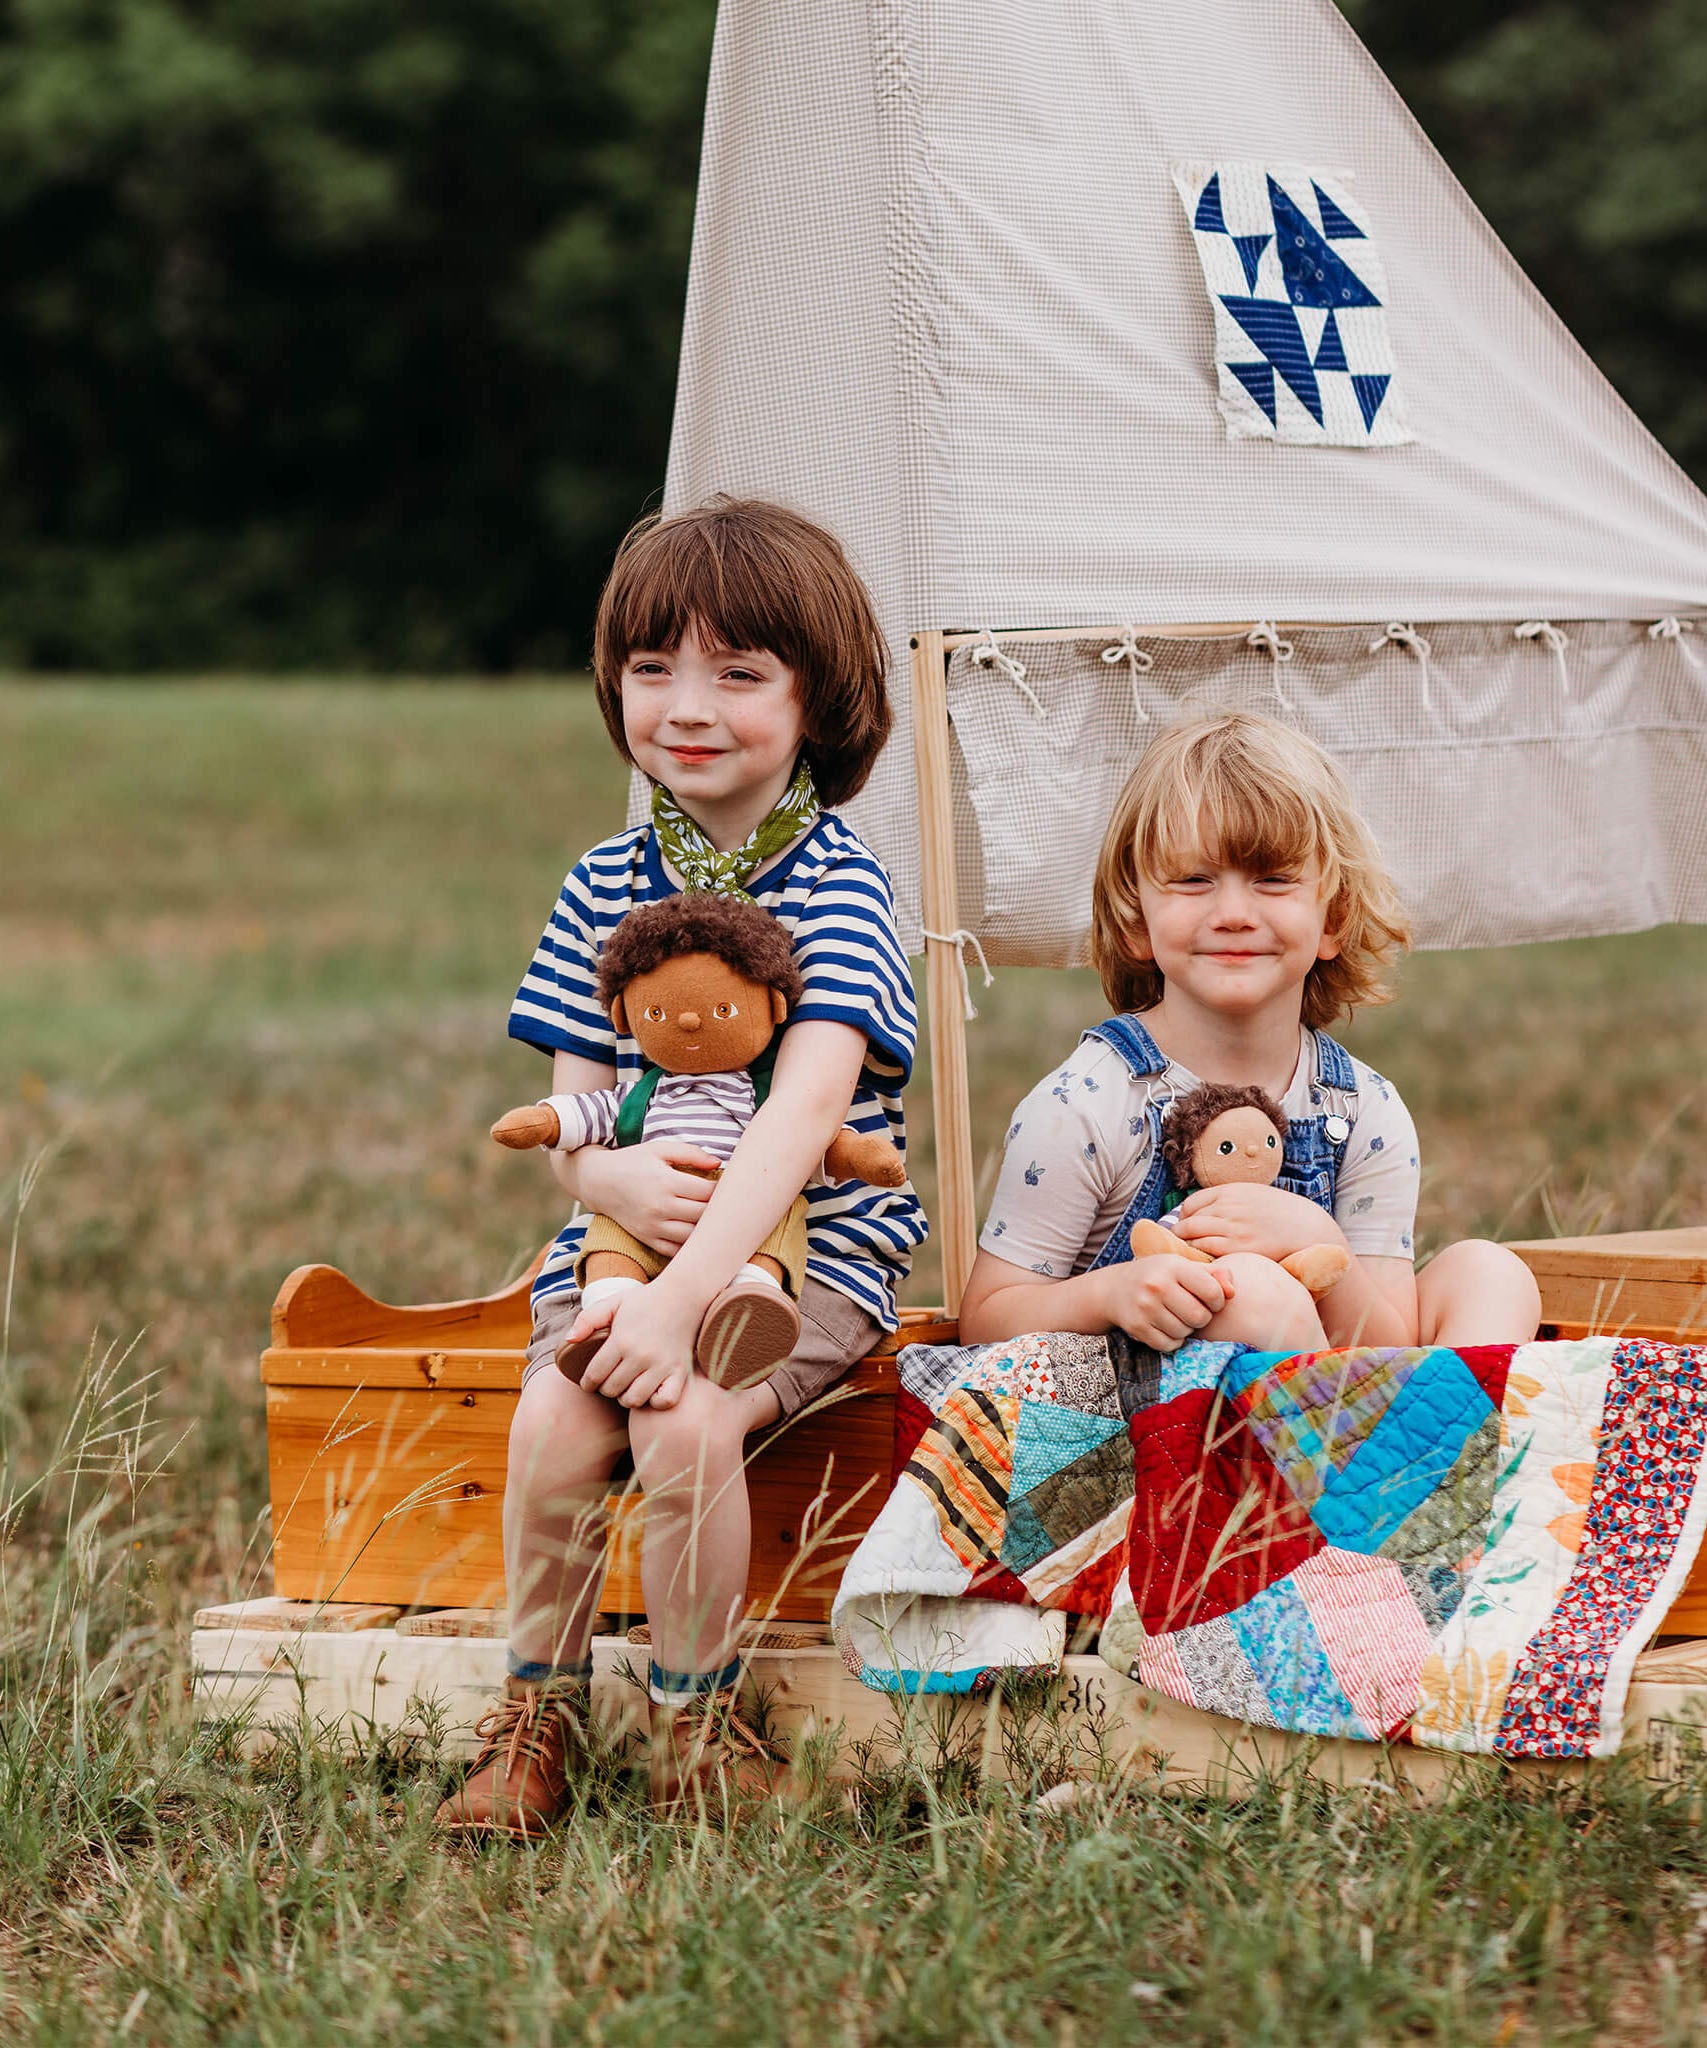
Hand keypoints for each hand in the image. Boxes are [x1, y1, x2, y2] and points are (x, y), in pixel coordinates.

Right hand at [576, 1139, 718, 1255]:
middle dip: (721, 1210)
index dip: (724, 1189)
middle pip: (704, 1216)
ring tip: (716, 1221)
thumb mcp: (660, 1149)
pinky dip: (691, 1247)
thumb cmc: (633, 1162)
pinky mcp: (647, 1239)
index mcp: (666, 1182)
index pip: (709, 1192)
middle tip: (729, 1204)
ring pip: (693, 1237)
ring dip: (708, 1231)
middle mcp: (660, 1207)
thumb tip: (719, 1163)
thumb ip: (691, 1153)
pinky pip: (676, 1251)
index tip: (729, 1186)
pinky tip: (699, 1237)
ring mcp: (653, 1227)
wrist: (599, 1182)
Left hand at [576, 1279, 702, 1407]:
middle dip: (605, 1388)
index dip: (587, 1382)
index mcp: (622, 1340)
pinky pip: (664, 1401)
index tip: (588, 1383)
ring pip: (634, 1399)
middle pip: (612, 1390)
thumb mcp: (614, 1302)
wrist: (684, 1296)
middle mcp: (641, 1356)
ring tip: (626, 1386)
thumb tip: (569, 1340)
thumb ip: (588, 1319)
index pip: (595, 1375)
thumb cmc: (645, 1300)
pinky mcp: (680, 1372)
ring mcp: (662, 1366)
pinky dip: (655, 1401)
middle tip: (608, 1381)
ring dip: (626, 1396)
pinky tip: (651, 1390)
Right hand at [1097, 1252, 1235, 1350]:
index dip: (1218, 1300)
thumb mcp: (1183, 1266)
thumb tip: (1232, 1291)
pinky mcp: (1137, 1326)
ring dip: (1186, 1329)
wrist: (1115, 1288)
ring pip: (1184, 1333)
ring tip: (1177, 1317)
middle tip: (1193, 1311)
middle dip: (1202, 1318)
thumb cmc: (1159, 1276)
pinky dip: (1172, 1340)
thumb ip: (1214, 1274)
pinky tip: (1165, 1327)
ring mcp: (1145, 1307)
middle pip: (1200, 1317)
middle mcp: (1157, 1285)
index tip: (1210, 1300)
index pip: (1212, 1291)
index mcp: (1173, 1266)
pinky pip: (1169, 1344)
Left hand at [1172, 1182, 1344, 1262]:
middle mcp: (1228, 1208)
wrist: (1309, 1229)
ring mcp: (1233, 1228)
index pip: (1190, 1204)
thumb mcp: (1253, 1194)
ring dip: (1187, 1247)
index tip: (1187, 1227)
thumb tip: (1201, 1210)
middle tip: (1182, 1247)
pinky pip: (1206, 1251)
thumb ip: (1228, 1199)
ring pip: (1193, 1236)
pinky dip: (1200, 1256)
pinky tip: (1205, 1262)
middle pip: (1187, 1222)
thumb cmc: (1281, 1214)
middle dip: (1181, 1235)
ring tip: (1191, 1256)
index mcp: (1230, 1191)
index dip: (1185, 1218)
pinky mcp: (1239, 1248)